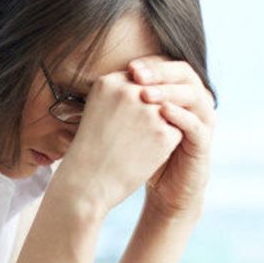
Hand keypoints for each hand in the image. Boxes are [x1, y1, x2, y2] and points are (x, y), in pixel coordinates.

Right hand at [57, 70, 182, 212]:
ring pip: (169, 110)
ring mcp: (147, 111)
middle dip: (148, 112)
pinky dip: (164, 143)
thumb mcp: (97, 109)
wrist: (87, 183)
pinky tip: (143, 153)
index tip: (121, 119)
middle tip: (127, 134)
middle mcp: (129, 91)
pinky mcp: (163, 132)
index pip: (138, 80)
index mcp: (108, 82)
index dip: (136, 100)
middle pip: (156, 93)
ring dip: (159, 125)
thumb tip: (155, 85)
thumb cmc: (91, 148)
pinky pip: (176, 130)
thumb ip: (122, 91)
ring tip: (133, 143)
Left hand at [129, 56, 215, 221]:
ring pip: (193, 95)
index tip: (128, 67)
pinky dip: (180, 116)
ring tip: (145, 94)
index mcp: (176, 91)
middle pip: (183, 74)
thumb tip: (95, 78)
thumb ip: (121, 100)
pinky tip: (162, 113)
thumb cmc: (140, 151)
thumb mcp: (128, 122)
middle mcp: (193, 100)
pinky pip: (196, 124)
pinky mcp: (203, 141)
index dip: (149, 65)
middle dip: (159, 72)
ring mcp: (202, 119)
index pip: (167, 66)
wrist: (162, 185)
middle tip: (137, 74)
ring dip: (168, 92)